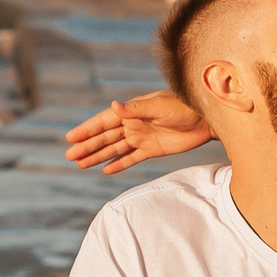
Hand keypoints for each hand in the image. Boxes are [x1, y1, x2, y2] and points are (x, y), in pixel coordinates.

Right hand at [66, 91, 212, 174]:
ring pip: (114, 149)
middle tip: (70, 156)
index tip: (71, 138)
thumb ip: (135, 109)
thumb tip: (113, 106)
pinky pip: (131, 159)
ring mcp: (142, 138)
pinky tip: (106, 170)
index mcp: (132, 111)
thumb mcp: (159, 106)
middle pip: (105, 137)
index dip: (87, 130)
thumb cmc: (184, 106)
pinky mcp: (152, 150)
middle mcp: (133, 124)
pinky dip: (119, 164)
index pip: (104, 122)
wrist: (206, 119)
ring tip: (81, 165)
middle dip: (88, 146)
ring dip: (98, 156)